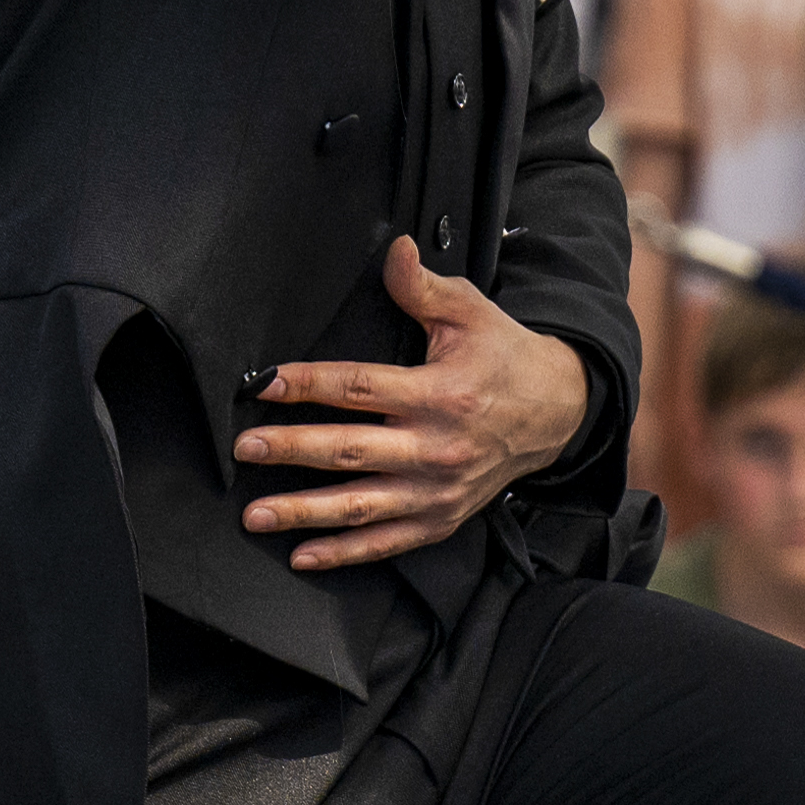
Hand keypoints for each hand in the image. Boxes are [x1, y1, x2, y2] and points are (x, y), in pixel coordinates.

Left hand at [233, 237, 590, 570]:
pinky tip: (304, 553)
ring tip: (256, 513)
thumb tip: (395, 251)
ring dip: (304, 511)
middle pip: (352, 451)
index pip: (361, 387)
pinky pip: (386, 542)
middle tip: (248, 448)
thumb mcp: (470, 311)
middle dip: (293, 449)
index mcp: (441, 393)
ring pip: (361, 505)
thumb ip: (422, 286)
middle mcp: (437, 446)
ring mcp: (438, 489)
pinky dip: (344, 552)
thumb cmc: (505, 358)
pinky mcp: (441, 518)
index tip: (266, 383)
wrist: (557, 412)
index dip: (309, 384)